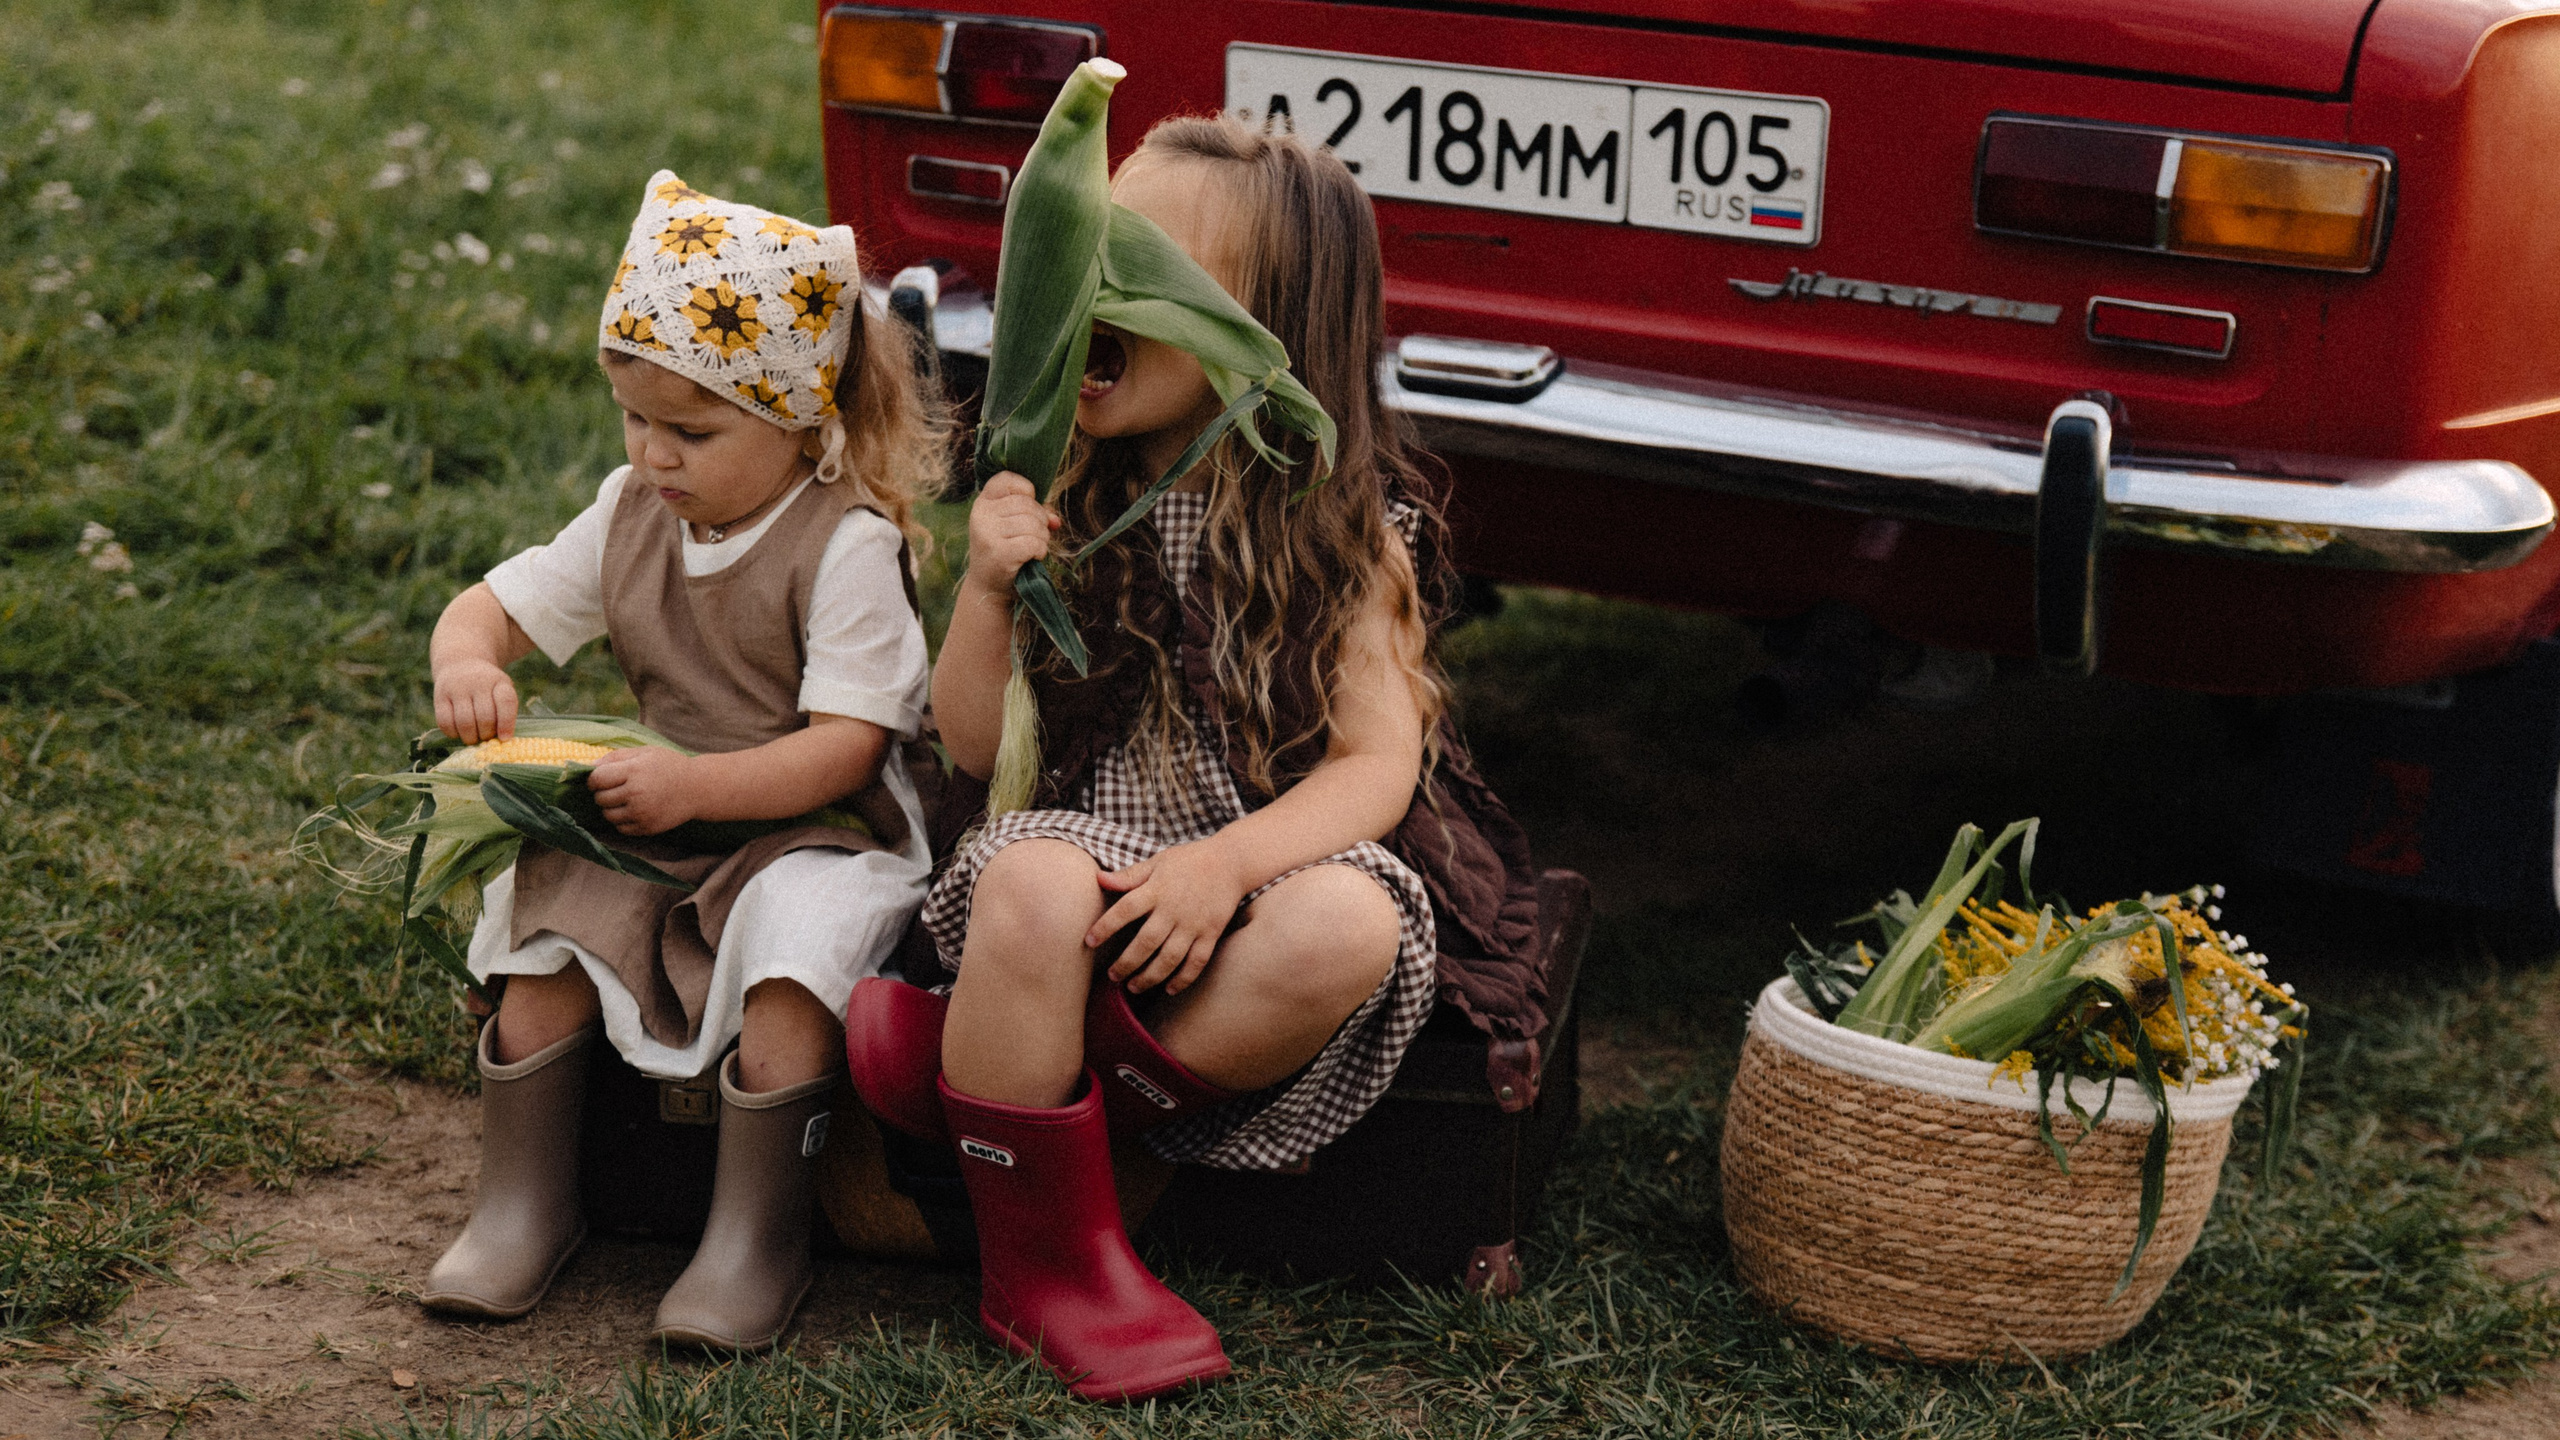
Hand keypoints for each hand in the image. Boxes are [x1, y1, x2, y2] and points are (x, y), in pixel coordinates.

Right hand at [434, 658, 517, 743]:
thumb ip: (505, 712)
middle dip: (486, 734)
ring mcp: (457, 688)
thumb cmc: (487, 687)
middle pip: (484, 717)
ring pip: (465, 722)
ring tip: (473, 738)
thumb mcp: (502, 690)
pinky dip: (453, 733)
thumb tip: (501, 740)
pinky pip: (445, 722)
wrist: (461, 663)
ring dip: (470, 737)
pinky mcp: (440, 695)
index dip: (506, 723)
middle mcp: (478, 682)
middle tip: (485, 738)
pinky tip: (458, 733)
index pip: (506, 701)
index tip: (505, 738)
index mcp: (499, 682)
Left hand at [586, 746, 697, 835]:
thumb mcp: (645, 753)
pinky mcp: (646, 828)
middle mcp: (636, 793)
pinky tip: (634, 810)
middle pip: (600, 798)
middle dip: (603, 793)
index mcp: (634, 771)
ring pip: (608, 815)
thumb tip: (589, 766)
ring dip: (611, 808)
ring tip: (625, 799)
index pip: (597, 779)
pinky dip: (622, 820)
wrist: (698, 788)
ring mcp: (641, 813)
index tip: (600, 779)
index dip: (594, 779)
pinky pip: (621, 828)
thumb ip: (616, 757)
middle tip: (617, 788)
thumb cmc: (670, 766)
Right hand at [963, 472, 1059, 595]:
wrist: (988, 587)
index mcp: (983, 502)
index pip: (1007, 479)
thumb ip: (1035, 513)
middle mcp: (981, 514)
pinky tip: (1033, 557)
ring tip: (1033, 548)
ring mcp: (987, 533)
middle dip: (1040, 521)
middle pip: (1027, 504)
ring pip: (1032, 524)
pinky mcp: (998, 553)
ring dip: (1042, 538)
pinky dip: (1040, 551)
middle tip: (1035, 536)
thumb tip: (1055, 520)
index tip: (1028, 508)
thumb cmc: (1005, 551)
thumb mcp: (1014, 526)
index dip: (1026, 490)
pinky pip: (1033, 543)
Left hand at [1088, 842, 1246, 995]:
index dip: (1105, 927)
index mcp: (1157, 889)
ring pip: (1169, 958)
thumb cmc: (1189, 861)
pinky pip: (1197, 962)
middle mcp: (1174, 909)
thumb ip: (1129, 876)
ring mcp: (1194, 923)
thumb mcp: (1157, 862)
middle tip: (1112, 976)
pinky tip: (1169, 989)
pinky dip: (1183, 979)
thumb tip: (1098, 879)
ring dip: (1149, 977)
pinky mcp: (1211, 933)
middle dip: (1126, 963)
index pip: (1125, 910)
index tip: (1088, 941)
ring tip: (1133, 987)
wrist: (1231, 861)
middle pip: (1146, 942)